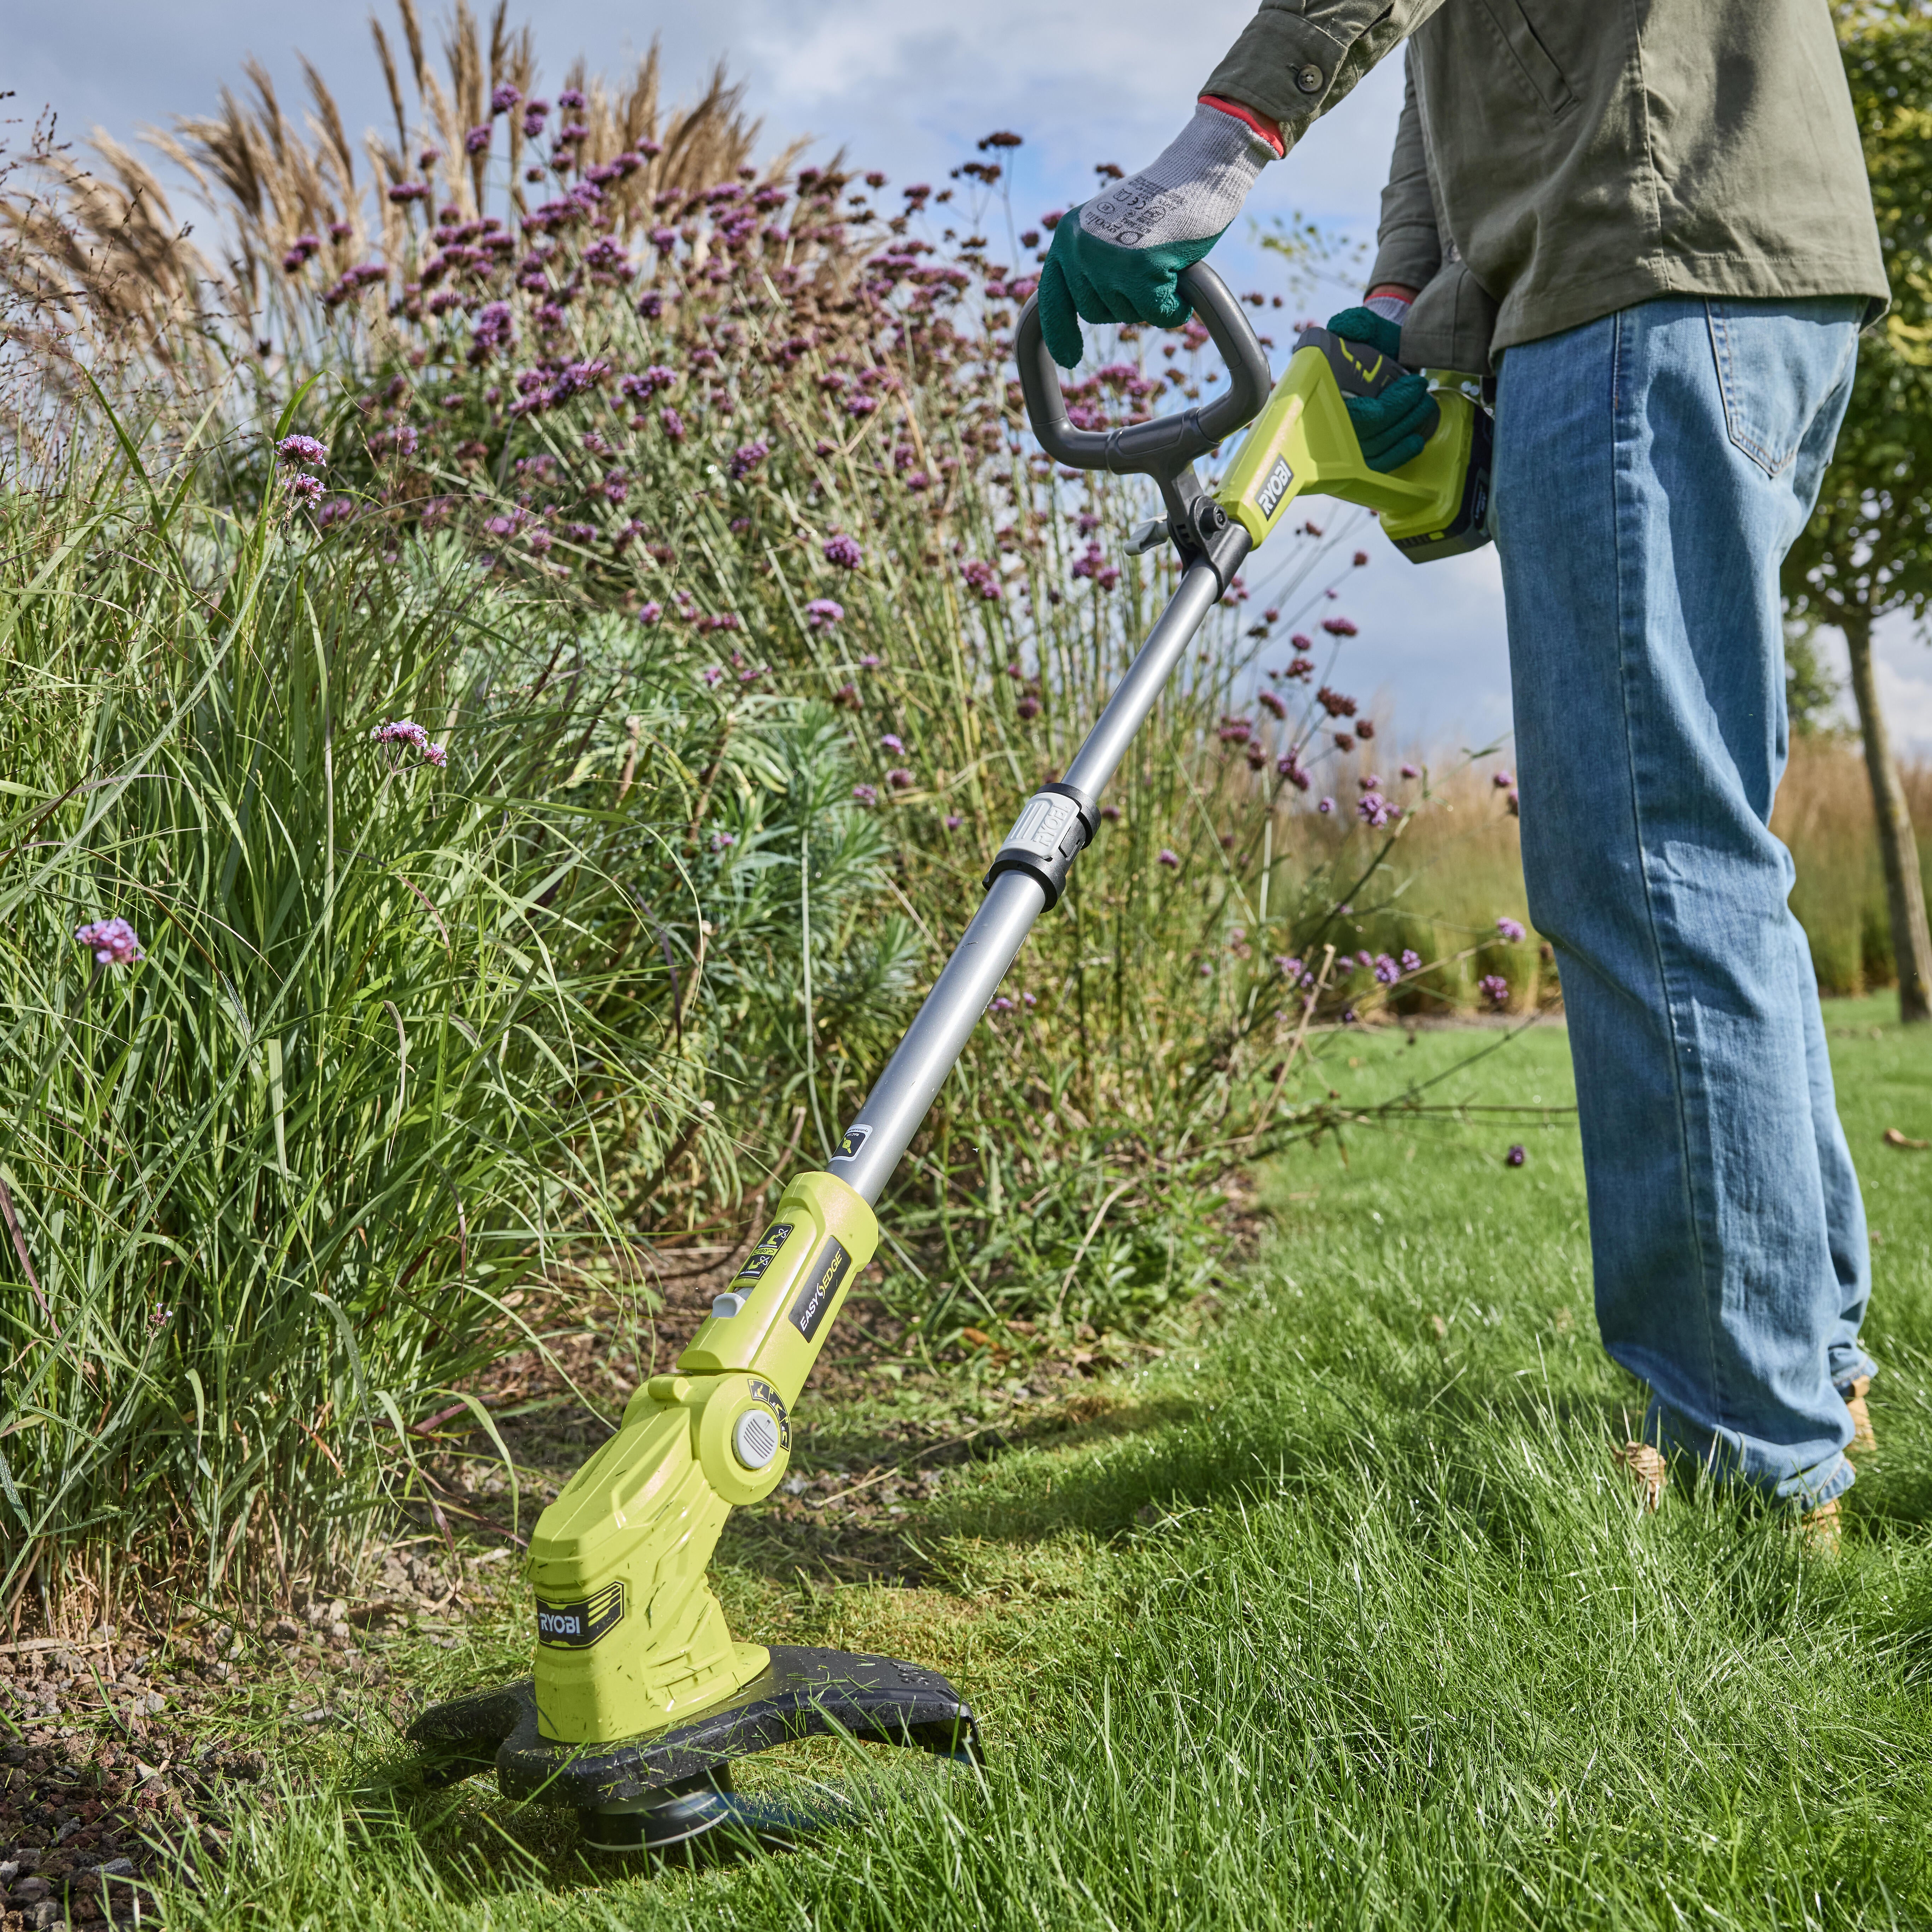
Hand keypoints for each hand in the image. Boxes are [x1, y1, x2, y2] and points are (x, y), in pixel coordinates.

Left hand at [1038, 101, 1277, 367]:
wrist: (1197, 172)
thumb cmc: (1162, 202)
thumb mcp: (1110, 229)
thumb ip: (1093, 261)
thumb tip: (1088, 305)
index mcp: (1067, 236)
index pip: (1052, 297)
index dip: (1060, 331)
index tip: (1070, 359)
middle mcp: (1078, 249)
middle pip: (1095, 312)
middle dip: (1125, 303)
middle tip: (1150, 271)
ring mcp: (1107, 260)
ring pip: (1126, 314)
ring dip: (1150, 300)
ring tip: (1165, 262)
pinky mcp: (1139, 271)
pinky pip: (1156, 314)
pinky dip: (1174, 308)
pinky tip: (1183, 281)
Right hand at [1325, 304, 1439, 472]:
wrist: (1376, 356)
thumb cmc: (1370, 342)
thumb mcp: (1364, 325)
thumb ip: (1356, 322)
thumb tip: (1344, 329)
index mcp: (1323, 394)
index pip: (1354, 418)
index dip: (1386, 410)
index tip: (1412, 385)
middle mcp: (1327, 424)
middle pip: (1369, 437)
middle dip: (1403, 415)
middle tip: (1422, 390)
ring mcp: (1342, 444)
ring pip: (1376, 451)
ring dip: (1407, 428)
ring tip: (1426, 404)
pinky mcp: (1357, 456)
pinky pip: (1377, 465)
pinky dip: (1400, 453)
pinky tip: (1416, 439)